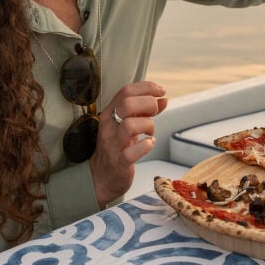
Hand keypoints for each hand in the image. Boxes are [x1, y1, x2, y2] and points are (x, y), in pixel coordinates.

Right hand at [89, 80, 167, 207]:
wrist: (101, 177)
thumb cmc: (117, 147)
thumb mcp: (128, 125)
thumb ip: (145, 111)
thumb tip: (163, 99)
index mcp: (110, 113)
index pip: (126, 91)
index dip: (147, 87)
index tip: (161, 91)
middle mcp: (109, 126)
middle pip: (127, 104)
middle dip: (148, 104)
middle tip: (154, 113)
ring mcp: (113, 145)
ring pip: (130, 125)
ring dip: (148, 125)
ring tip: (150, 132)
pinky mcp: (119, 162)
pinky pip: (132, 152)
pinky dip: (146, 146)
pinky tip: (149, 144)